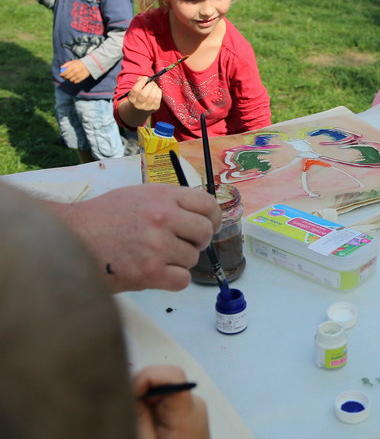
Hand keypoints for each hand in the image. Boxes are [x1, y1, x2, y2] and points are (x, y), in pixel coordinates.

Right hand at [51, 184, 220, 291]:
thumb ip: (170, 202)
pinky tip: (157, 273)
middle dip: (196, 241)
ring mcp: (157, 245)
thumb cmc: (104, 217)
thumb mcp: (139, 195)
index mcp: (163, 195)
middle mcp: (163, 217)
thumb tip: (200, 216)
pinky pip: (182, 280)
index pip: (208, 205)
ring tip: (156, 257)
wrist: (71, 236)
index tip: (208, 226)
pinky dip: (173, 279)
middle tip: (180, 245)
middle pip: (204, 233)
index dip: (212, 218)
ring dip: (179, 261)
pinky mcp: (149, 272)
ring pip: (192, 258)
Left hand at [60, 59, 90, 83]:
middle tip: (65, 76)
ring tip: (70, 77)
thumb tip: (61, 68)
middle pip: (67, 77)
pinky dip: (74, 81)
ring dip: (69, 79)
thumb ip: (66, 64)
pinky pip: (75, 82)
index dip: (61, 74)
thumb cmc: (79, 63)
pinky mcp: (81, 78)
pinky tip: (74, 78)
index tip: (60, 75)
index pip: (64, 73)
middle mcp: (75, 72)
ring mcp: (78, 76)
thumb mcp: (73, 62)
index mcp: (72, 67)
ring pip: (71, 80)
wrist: (89, 65)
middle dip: (65, 77)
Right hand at [127, 76, 162, 112]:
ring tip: (154, 85)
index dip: (141, 82)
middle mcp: (138, 104)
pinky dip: (158, 91)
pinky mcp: (154, 107)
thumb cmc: (139, 94)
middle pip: (144, 94)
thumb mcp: (135, 88)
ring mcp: (147, 107)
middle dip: (149, 85)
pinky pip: (158, 98)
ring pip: (152, 96)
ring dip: (155, 88)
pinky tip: (157, 90)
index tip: (146, 78)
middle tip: (151, 82)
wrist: (142, 107)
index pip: (135, 90)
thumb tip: (145, 78)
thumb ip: (139, 81)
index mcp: (131, 98)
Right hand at [134, 366, 209, 438]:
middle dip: (140, 390)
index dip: (148, 376)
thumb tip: (128, 388)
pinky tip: (145, 423)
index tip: (130, 394)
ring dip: (144, 400)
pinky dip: (150, 407)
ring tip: (136, 420)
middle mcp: (193, 403)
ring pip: (162, 389)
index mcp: (187, 411)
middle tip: (126, 410)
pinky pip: (165, 400)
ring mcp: (192, 407)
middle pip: (164, 380)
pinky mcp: (186, 412)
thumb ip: (138, 415)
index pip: (173, 375)